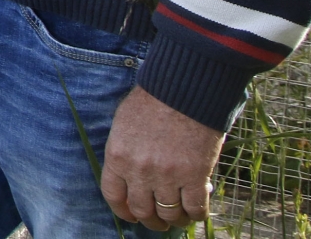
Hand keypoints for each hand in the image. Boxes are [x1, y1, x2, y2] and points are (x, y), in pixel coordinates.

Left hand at [102, 87, 224, 230]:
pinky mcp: (195, 176)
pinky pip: (195, 209)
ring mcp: (167, 175)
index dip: (123, 211)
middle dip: (151, 221)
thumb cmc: (154, 101)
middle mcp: (139, 170)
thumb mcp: (125, 124)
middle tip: (158, 221)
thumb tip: (134, 178)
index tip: (132, 215)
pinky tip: (196, 211)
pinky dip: (196, 215)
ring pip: (169, 214)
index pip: (113, 196)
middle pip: (142, 211)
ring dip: (174, 220)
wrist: (184, 89)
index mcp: (117, 156)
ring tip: (178, 218)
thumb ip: (126, 153)